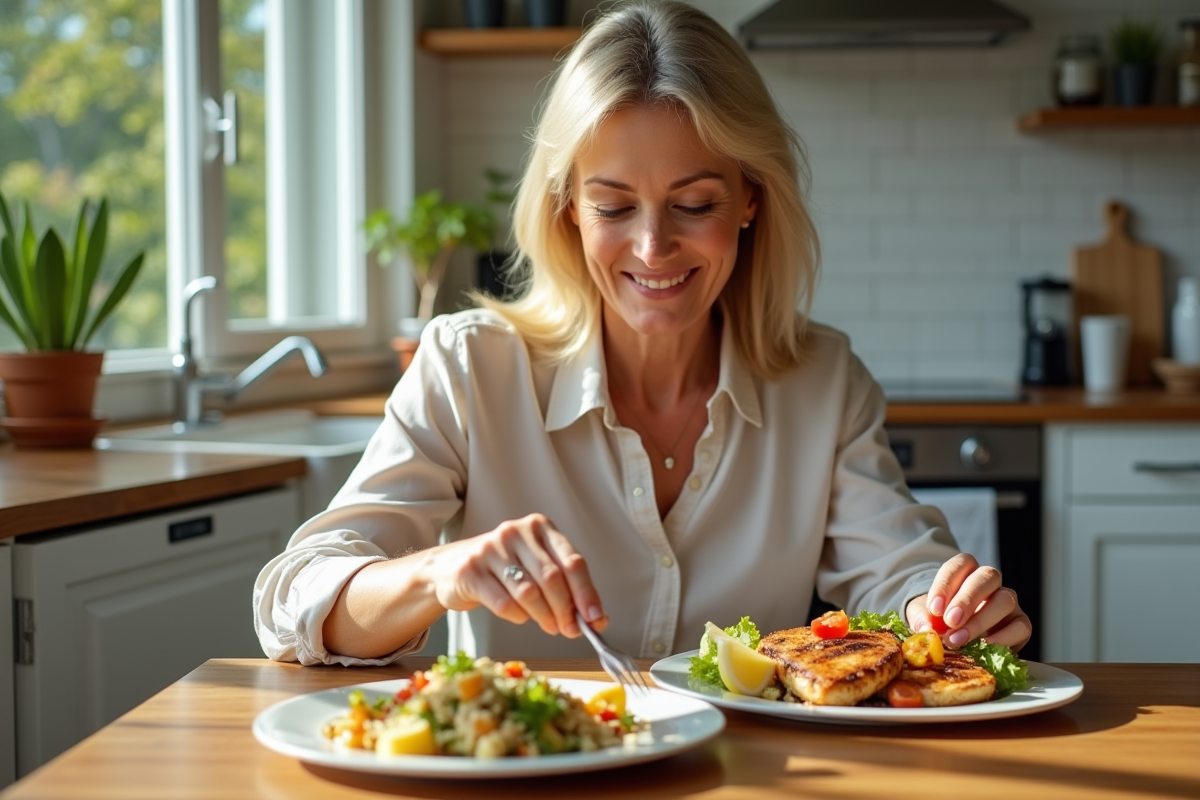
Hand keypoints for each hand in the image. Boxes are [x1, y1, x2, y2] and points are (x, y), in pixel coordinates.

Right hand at [426, 513, 606, 637]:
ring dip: (544, 616)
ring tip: (549, 625)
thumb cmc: (502, 571)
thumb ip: (566, 588)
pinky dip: (518, 616)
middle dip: (565, 610)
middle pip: (552, 578)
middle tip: (570, 630)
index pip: (573, 561)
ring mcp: (491, 549)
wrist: (450, 568)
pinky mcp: (471, 570)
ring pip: (529, 592)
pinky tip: (519, 615)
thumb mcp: (536, 568)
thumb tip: (597, 619)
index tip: (596, 620)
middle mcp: (516, 532)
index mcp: (540, 528)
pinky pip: (504, 603)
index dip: (587, 593)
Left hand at [906, 553, 1030, 651]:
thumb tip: (926, 630)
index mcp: (966, 572)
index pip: (961, 564)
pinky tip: (984, 646)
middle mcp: (990, 583)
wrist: (956, 637)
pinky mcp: (1020, 624)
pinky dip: (1004, 637)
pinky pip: (1021, 626)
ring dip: (981, 620)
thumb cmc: (938, 620)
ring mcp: (1008, 602)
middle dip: (967, 600)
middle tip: (950, 622)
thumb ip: (922, 619)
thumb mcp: (923, 615)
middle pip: (987, 577)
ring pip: (1005, 600)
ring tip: (959, 639)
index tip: (934, 609)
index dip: (947, 584)